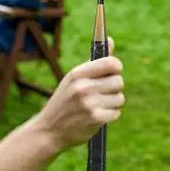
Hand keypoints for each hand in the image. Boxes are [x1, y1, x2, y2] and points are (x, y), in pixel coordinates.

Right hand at [33, 37, 123, 151]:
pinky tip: (97, 115)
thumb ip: (95, 61)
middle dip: (114, 87)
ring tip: (98, 104)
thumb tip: (111, 40)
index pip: (111, 63)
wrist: (50, 130)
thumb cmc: (65, 100)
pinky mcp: (96, 119)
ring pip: (120, 98)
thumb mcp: (74, 78)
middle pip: (118, 81)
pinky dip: (110, 114)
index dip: (116, 66)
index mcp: (78, 74)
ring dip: (113, 102)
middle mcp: (84, 87)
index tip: (113, 71)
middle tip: (103, 91)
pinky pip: (116, 112)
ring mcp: (90, 104)